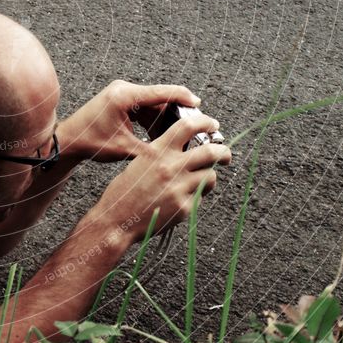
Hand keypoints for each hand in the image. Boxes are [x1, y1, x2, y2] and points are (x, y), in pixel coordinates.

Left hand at [60, 80, 200, 162]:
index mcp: (125, 95)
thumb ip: (152, 150)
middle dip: (178, 112)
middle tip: (196, 124)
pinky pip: (145, 107)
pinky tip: (164, 134)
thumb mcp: (125, 149)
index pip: (162, 92)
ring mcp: (122, 93)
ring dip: (167, 118)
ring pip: (154, 103)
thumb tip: (177, 155)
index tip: (201, 106)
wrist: (68, 140)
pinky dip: (155, 119)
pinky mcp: (121, 101)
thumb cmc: (91, 143)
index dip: (184, 99)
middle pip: (160, 96)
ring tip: (182, 133)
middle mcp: (124, 89)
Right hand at [98, 110, 231, 238]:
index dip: (205, 122)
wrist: (117, 220)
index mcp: (157, 151)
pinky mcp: (184, 207)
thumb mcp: (141, 162)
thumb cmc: (125, 191)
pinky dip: (195, 198)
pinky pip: (200, 198)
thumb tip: (188, 149)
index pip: (188, 127)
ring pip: (210, 176)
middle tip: (225, 155)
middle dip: (223, 152)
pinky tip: (180, 201)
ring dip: (209, 178)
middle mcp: (170, 166)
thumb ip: (164, 153)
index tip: (213, 125)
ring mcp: (179, 187)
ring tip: (199, 183)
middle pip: (210, 152)